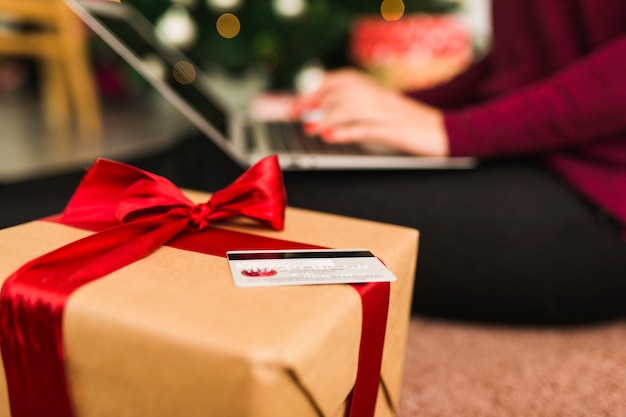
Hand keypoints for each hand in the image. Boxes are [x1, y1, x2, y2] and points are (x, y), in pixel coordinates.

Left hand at [297, 69, 449, 156]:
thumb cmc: (409, 125)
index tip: (298, 101)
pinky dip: (346, 132)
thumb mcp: (380, 114)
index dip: (317, 89)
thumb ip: (355, 112)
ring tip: (309, 128)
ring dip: (326, 117)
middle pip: (342, 92)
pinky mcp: (395, 131)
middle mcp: (381, 97)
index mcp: (376, 90)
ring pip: (351, 108)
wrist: (444, 133)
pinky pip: (367, 128)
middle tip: (296, 114)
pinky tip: (330, 136)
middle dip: (315, 103)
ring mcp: (388, 113)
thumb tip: (322, 117)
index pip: (342, 80)